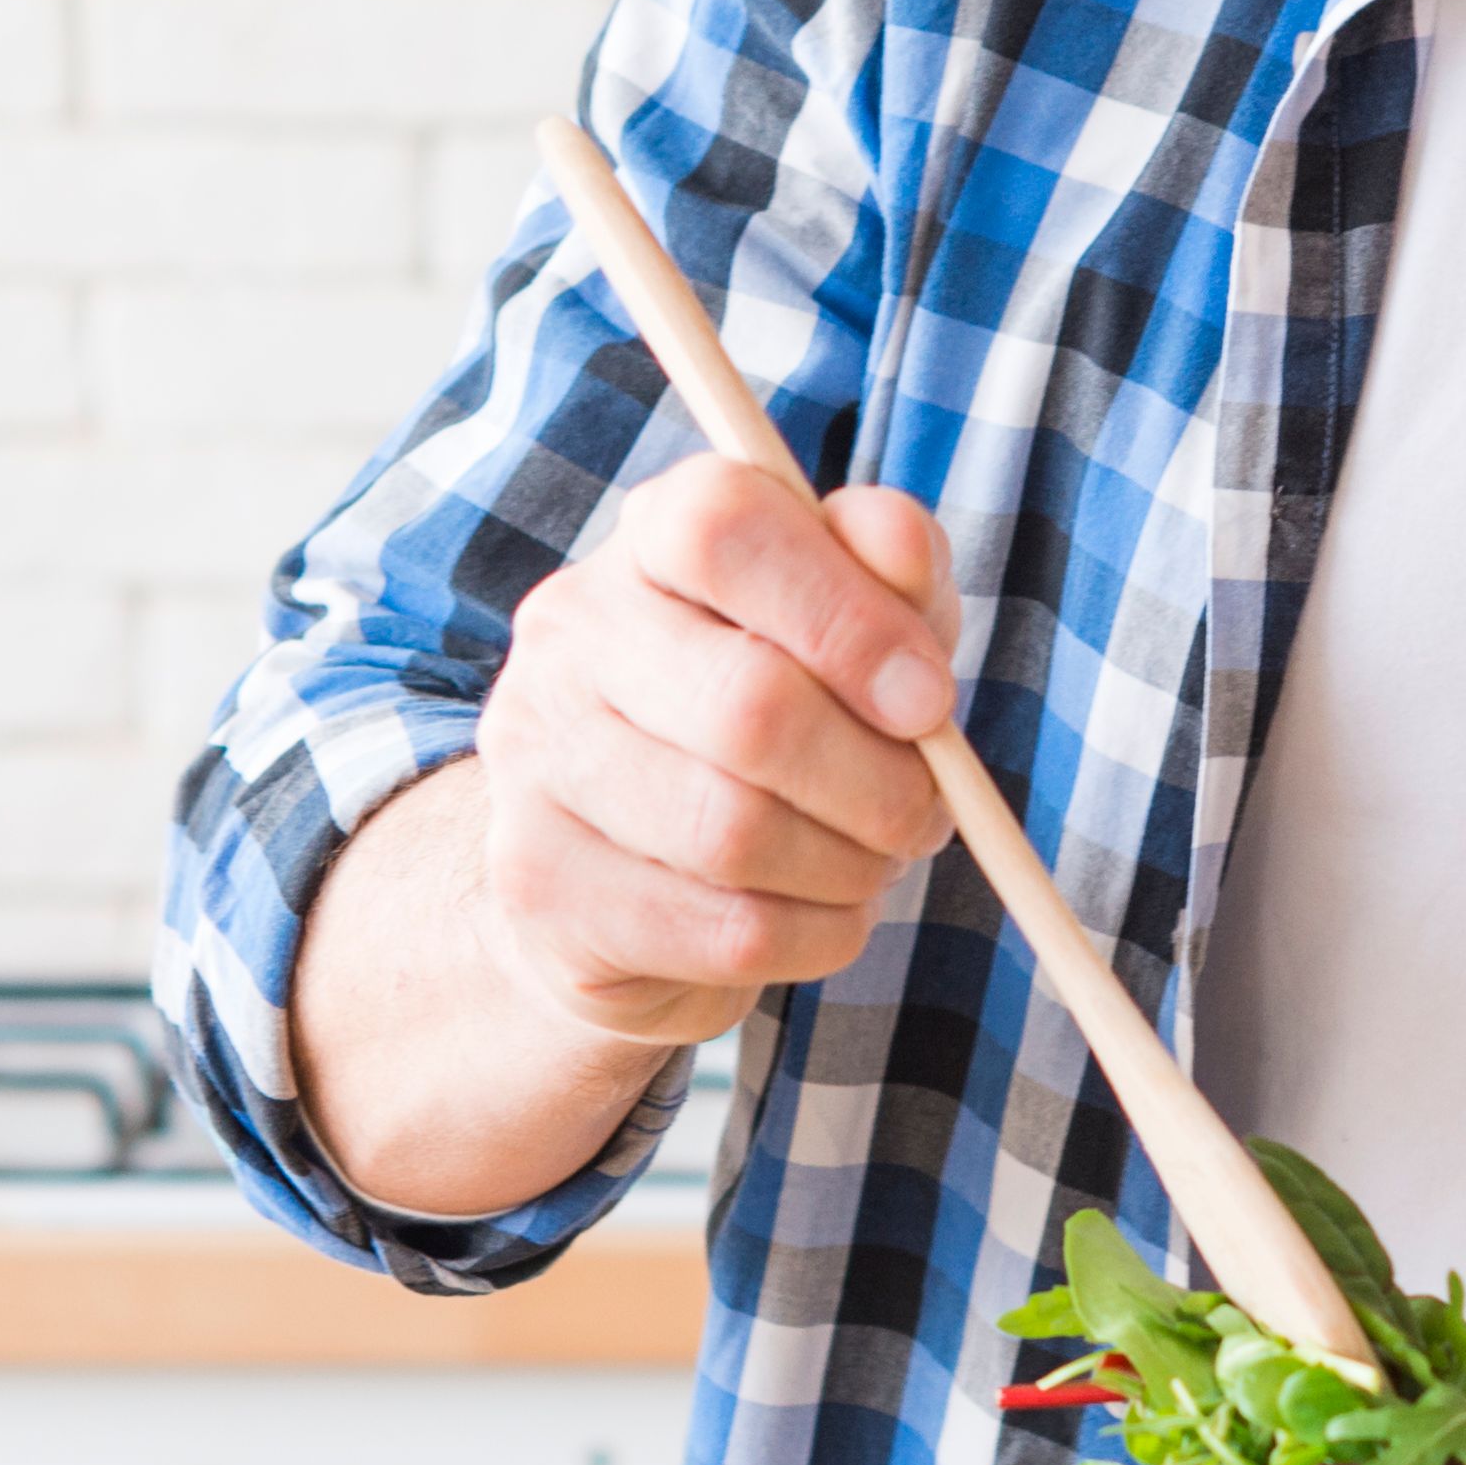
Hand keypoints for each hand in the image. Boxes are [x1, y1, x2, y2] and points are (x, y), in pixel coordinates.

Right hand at [462, 457, 966, 1046]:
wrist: (631, 874)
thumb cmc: (774, 716)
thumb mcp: (851, 623)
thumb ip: (891, 568)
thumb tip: (904, 551)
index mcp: (648, 539)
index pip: (726, 528)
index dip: (848, 617)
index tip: (930, 700)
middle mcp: (567, 633)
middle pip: (747, 704)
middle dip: (878, 781)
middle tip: (926, 813)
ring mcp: (535, 759)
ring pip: (733, 832)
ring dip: (849, 866)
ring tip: (874, 862)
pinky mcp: (541, 884)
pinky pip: (723, 930)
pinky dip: (814, 936)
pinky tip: (823, 917)